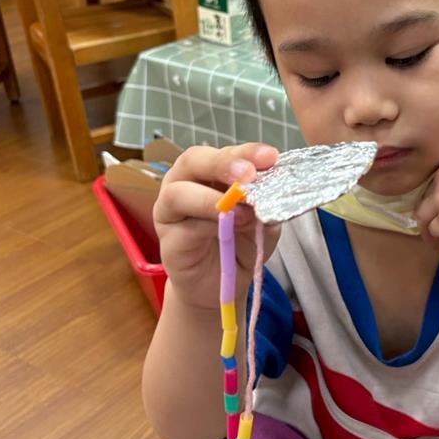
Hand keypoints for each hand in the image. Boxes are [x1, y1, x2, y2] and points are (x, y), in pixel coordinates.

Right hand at [153, 143, 280, 310]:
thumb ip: (265, 204)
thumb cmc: (239, 245)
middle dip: (223, 163)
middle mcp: (185, 183)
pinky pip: (183, 225)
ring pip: (178, 191)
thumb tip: (269, 191)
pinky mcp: (167, 238)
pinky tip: (229, 228)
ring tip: (243, 210)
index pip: (226, 152)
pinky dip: (208, 223)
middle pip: (194, 160)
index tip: (271, 157)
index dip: (248, 152)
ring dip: (212, 198)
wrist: (221, 286)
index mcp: (211, 173)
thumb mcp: (262, 222)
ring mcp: (171, 210)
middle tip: (249, 174)